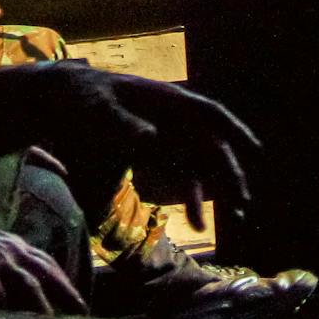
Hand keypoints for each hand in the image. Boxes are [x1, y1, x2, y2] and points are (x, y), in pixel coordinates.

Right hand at [0, 213, 88, 314]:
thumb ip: (12, 262)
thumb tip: (28, 288)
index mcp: (19, 247)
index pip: (51, 265)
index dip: (67, 285)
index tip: (81, 304)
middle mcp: (15, 252)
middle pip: (49, 275)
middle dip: (67, 296)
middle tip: (82, 318)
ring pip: (29, 286)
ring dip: (42, 307)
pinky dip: (6, 308)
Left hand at [39, 67, 260, 230]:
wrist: (62, 99)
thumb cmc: (82, 96)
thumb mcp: (98, 108)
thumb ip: (123, 123)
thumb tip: (152, 138)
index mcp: (166, 100)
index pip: (209, 114)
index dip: (235, 131)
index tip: (255, 150)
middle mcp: (174, 119)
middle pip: (211, 147)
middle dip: (230, 175)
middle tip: (243, 205)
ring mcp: (166, 136)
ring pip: (201, 165)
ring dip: (217, 191)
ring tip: (232, 219)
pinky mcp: (155, 153)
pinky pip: (180, 176)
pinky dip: (190, 196)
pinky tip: (194, 221)